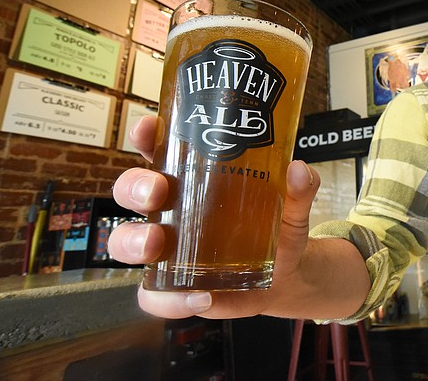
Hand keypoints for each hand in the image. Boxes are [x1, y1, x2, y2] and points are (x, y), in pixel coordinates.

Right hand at [109, 116, 320, 318]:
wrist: (285, 276)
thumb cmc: (276, 228)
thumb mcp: (291, 208)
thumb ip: (299, 190)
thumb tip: (300, 170)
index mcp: (193, 178)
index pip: (160, 149)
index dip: (146, 135)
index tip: (147, 128)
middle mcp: (172, 210)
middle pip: (131, 190)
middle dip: (135, 187)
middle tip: (157, 192)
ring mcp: (168, 249)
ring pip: (126, 240)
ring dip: (133, 240)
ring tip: (157, 244)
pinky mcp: (174, 286)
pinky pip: (154, 295)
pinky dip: (170, 300)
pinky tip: (201, 297)